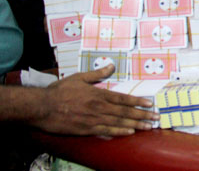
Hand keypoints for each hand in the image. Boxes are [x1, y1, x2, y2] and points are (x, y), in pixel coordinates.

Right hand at [35, 65, 158, 135]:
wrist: (42, 107)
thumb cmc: (59, 91)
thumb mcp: (79, 78)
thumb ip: (97, 74)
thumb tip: (111, 65)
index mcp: (98, 94)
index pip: (123, 98)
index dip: (138, 102)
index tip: (150, 104)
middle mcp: (99, 106)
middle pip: (125, 111)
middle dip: (142, 115)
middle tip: (156, 117)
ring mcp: (93, 119)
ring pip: (119, 122)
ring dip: (135, 124)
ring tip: (148, 126)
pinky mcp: (86, 129)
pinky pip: (106, 131)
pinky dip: (119, 131)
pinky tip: (130, 132)